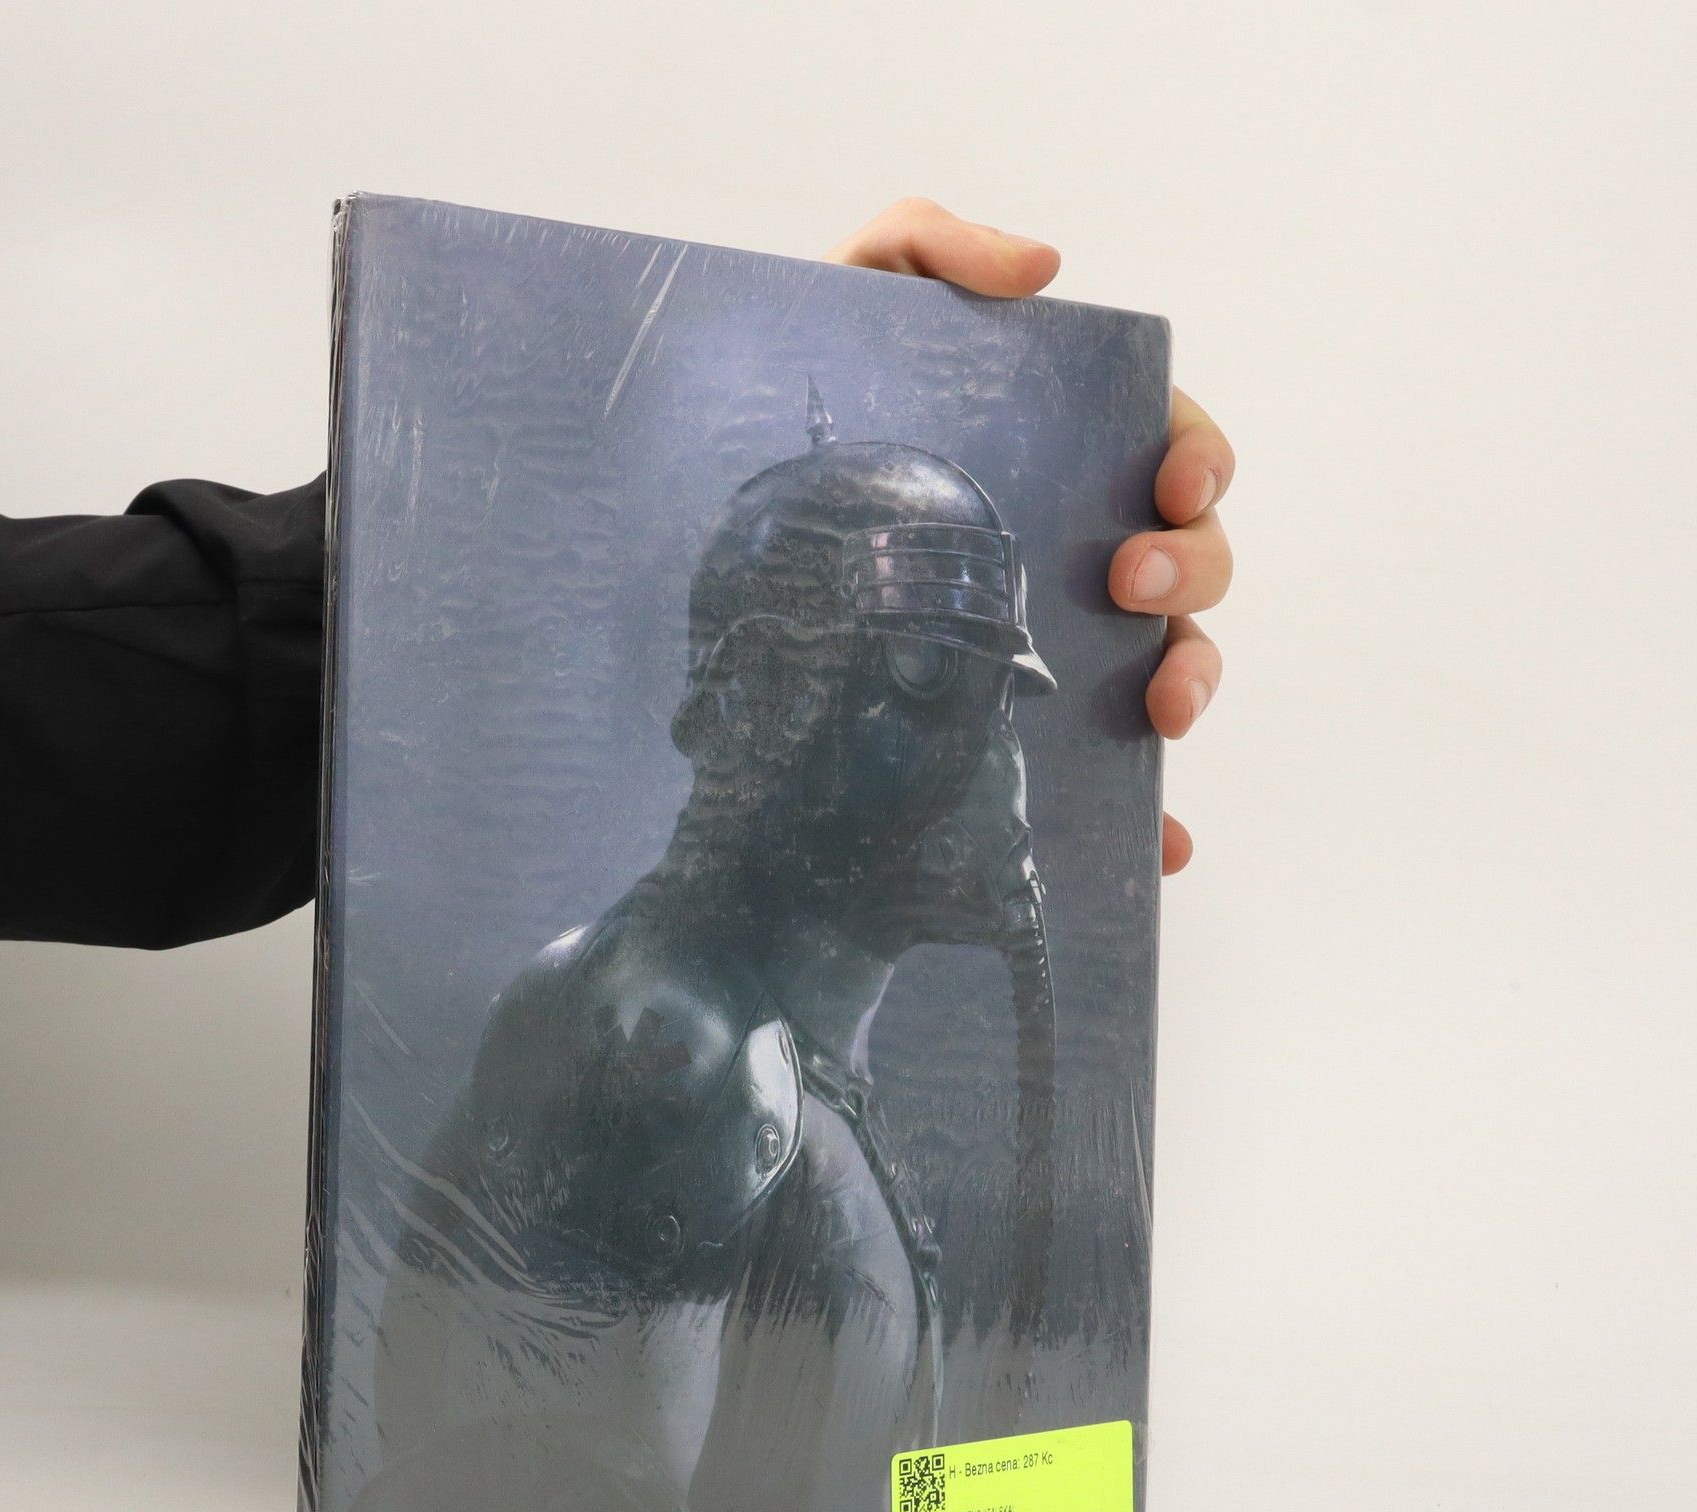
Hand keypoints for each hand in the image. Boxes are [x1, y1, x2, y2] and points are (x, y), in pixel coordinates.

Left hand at [826, 198, 1232, 874]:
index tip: (1173, 479)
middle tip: (1126, 583)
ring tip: (1162, 711)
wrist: (728, 568)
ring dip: (1194, 683)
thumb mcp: (847, 304)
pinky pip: (1114, 787)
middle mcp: (1080, 556)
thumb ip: (931, 246)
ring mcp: (1062, 647)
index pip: (1172, 451)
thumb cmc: (811, 431)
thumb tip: (1045, 267)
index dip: (1198, 460)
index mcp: (1068, 459)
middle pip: (1192, 562)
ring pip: (1175, 666)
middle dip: (1191, 570)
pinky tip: (1163, 850)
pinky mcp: (1025, 734)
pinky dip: (1154, 823)